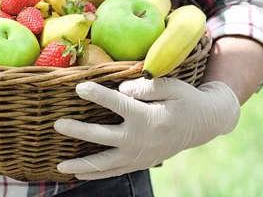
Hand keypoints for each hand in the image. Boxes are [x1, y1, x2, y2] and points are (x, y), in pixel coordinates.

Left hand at [54, 78, 240, 179]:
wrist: (204, 124)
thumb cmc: (185, 100)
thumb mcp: (173, 87)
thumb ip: (147, 87)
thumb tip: (122, 88)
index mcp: (149, 118)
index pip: (118, 104)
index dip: (98, 95)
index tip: (79, 87)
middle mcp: (141, 140)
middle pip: (104, 137)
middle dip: (79, 131)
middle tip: (58, 124)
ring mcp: (139, 156)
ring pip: (106, 163)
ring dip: (81, 165)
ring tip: (60, 165)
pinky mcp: (140, 163)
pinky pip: (114, 172)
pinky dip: (96, 175)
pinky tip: (78, 175)